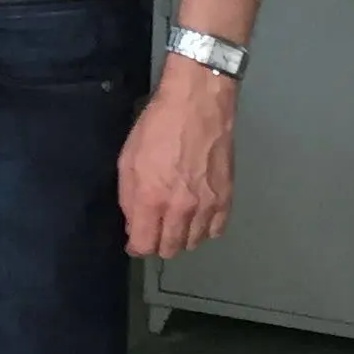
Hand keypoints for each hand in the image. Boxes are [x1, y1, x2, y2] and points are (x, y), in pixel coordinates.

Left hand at [118, 61, 235, 260]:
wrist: (197, 104)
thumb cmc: (157, 126)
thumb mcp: (127, 159)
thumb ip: (128, 197)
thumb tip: (134, 224)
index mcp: (151, 199)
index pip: (144, 246)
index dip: (136, 247)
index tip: (135, 241)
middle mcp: (180, 209)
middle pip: (170, 249)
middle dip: (157, 243)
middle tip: (154, 228)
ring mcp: (206, 206)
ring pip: (194, 242)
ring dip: (181, 237)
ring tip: (175, 221)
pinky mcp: (226, 197)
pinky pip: (216, 230)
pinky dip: (205, 229)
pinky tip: (198, 217)